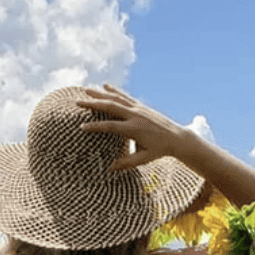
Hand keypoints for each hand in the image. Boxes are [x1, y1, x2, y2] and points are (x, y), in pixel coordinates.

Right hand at [76, 84, 192, 171]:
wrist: (176, 138)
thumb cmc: (159, 150)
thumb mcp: (143, 159)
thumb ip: (126, 163)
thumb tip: (109, 168)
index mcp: (135, 129)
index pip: (111, 126)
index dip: (96, 126)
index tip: (82, 127)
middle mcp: (136, 116)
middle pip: (111, 107)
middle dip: (93, 104)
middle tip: (78, 103)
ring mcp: (138, 109)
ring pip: (117, 98)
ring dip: (100, 94)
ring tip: (86, 90)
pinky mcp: (141, 106)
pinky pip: (125, 96)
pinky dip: (114, 90)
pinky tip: (105, 85)